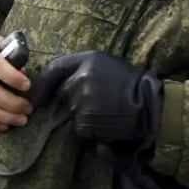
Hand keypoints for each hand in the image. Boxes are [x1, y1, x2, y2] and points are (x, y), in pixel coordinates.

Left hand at [29, 51, 162, 143]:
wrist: (150, 105)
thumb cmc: (130, 84)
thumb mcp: (106, 65)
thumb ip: (82, 68)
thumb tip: (57, 77)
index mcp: (87, 60)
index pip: (54, 68)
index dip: (44, 83)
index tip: (38, 95)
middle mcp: (81, 77)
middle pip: (61, 92)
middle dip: (69, 100)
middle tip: (91, 104)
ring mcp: (83, 99)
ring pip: (71, 111)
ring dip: (82, 114)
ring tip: (104, 112)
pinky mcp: (86, 119)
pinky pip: (80, 126)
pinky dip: (89, 127)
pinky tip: (106, 122)